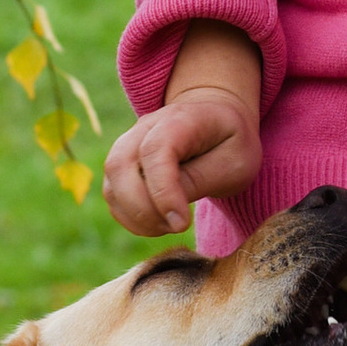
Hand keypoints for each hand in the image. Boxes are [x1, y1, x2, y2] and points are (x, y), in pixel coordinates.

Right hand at [102, 22, 264, 235]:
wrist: (217, 122)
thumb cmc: (230, 143)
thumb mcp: (234, 161)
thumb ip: (201, 180)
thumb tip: (169, 210)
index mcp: (180, 119)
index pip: (156, 150)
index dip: (163, 191)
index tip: (182, 223)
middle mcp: (146, 127)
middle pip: (120, 166)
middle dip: (142, 209)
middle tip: (176, 227)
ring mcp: (129, 144)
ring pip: (111, 184)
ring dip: (135, 216)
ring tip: (169, 226)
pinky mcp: (123, 166)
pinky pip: (113, 196)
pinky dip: (130, 217)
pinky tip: (158, 223)